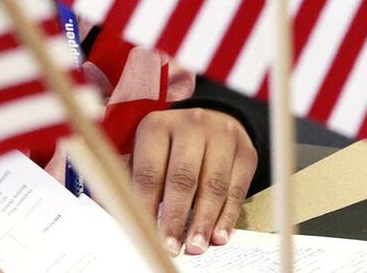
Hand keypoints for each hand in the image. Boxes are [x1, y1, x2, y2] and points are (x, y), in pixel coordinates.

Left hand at [129, 107, 256, 255]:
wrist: (214, 121)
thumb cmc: (172, 146)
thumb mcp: (148, 152)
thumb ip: (134, 180)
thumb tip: (121, 213)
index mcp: (158, 126)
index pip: (149, 172)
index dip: (146, 206)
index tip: (145, 233)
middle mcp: (191, 126)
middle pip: (183, 178)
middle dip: (176, 216)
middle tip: (172, 245)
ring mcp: (222, 137)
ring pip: (213, 184)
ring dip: (204, 220)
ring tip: (196, 245)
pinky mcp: (246, 152)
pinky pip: (237, 188)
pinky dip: (227, 215)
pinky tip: (219, 234)